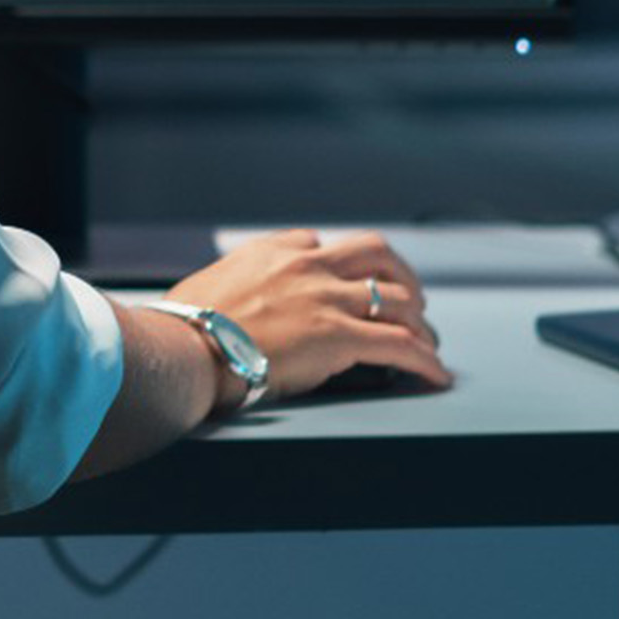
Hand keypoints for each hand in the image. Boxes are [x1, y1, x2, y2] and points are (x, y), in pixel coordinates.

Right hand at [161, 228, 451, 402]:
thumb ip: (231, 284)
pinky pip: (399, 344)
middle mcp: (305, 266)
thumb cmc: (183, 327)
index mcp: (271, 252)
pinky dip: (425, 359)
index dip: (339, 263)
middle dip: (400, 276)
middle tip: (409, 301)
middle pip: (375, 253)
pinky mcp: (339, 336)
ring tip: (427, 343)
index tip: (346, 281)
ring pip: (396, 299)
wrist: (185, 349)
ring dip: (419, 322)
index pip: (318, 243)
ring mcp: (324, 299)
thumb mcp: (205, 285)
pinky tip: (436, 374)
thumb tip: (222, 304)